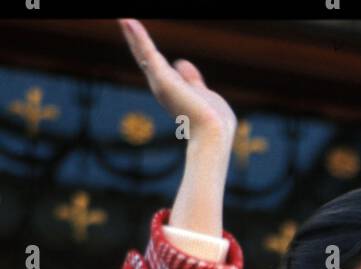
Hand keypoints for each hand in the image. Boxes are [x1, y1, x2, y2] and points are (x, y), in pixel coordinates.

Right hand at [119, 19, 237, 145]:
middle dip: (134, 39)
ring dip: (132, 35)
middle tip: (124, 19)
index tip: (136, 30)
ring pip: (144, 53)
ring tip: (123, 18)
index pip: (157, 64)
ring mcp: (160, 83)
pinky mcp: (162, 80)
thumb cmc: (213, 121)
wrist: (214, 135)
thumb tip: (181, 63)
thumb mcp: (202, 93)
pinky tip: (127, 20)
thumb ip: (192, 80)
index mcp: (172, 89)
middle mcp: (162, 87)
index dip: (147, 47)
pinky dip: (138, 37)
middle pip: (145, 57)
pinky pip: (148, 52)